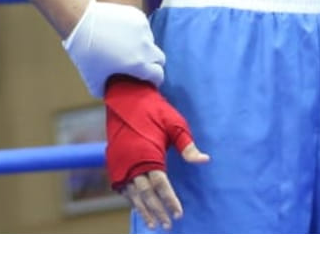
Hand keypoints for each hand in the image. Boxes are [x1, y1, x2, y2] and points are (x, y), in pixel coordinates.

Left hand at [61, 0, 164, 96]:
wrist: (78, 20)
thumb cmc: (85, 51)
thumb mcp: (92, 78)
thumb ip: (103, 91)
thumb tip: (109, 94)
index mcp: (139, 63)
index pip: (159, 75)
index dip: (154, 80)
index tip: (145, 80)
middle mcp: (145, 46)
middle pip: (159, 58)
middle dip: (152, 64)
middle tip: (138, 65)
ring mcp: (143, 28)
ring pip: (151, 42)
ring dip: (144, 47)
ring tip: (126, 47)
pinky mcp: (137, 15)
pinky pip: (143, 27)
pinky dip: (137, 32)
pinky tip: (122, 33)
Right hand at [105, 77, 207, 230]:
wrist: (125, 95)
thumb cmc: (153, 108)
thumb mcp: (174, 123)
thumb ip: (187, 145)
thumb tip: (205, 160)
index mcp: (148, 154)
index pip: (161, 185)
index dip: (170, 201)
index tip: (178, 214)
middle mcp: (132, 161)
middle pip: (146, 193)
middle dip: (157, 210)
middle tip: (168, 225)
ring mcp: (121, 161)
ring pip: (132, 193)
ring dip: (143, 209)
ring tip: (153, 224)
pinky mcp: (114, 160)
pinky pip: (123, 185)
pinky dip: (130, 198)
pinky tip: (138, 207)